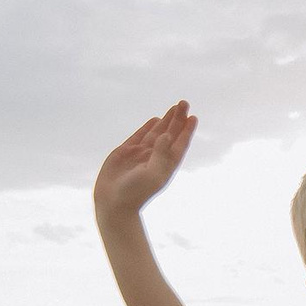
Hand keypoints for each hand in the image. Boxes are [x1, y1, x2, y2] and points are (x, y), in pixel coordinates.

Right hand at [93, 100, 197, 216]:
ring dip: (166, 120)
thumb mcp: (152, 174)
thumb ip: (160, 154)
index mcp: (165, 165)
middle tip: (184, 102)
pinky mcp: (126, 152)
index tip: (193, 117)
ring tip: (174, 107)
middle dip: (177, 119)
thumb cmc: (135, 192)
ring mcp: (141, 154)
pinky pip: (140, 136)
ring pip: (156, 133)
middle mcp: (155, 158)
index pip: (180, 144)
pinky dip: (148, 127)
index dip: (187, 131)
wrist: (112, 202)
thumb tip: (167, 135)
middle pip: (170, 134)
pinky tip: (156, 120)